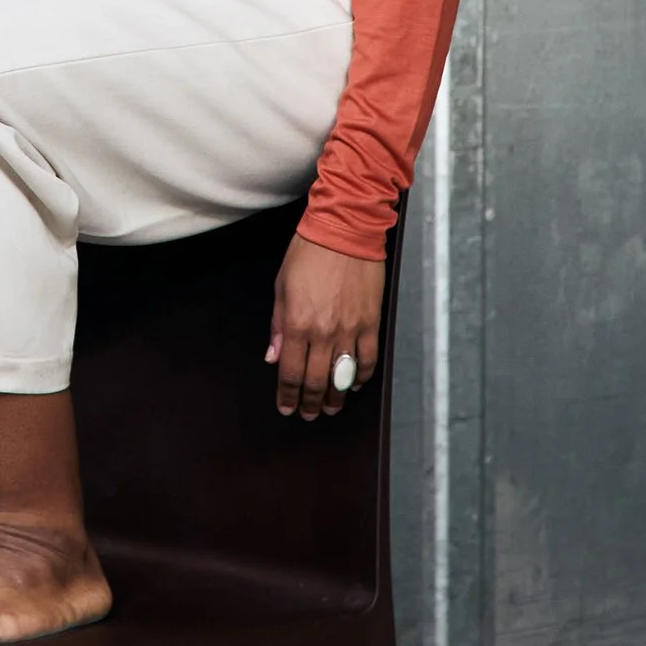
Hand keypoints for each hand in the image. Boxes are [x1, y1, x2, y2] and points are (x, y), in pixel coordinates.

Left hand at [266, 231, 385, 420]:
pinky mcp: (371, 323)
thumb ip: (278, 326)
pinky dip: (361, 377)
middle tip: (308, 414)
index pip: (290, 373)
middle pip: (316, 381)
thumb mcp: (281, 287)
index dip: (287, 395)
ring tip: (330, 408)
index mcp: (297, 324)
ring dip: (335, 397)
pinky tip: (354, 384)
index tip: (286, 408)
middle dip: (310, 403)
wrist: (345, 230)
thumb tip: (273, 356)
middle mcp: (324, 333)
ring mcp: (350, 330)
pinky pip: (368, 360)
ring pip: (342, 377)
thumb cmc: (308, 253)